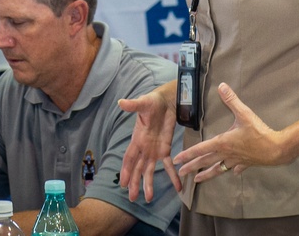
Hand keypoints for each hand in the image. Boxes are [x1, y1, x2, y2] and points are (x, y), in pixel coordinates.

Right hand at [118, 87, 181, 202]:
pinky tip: (178, 187)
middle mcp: (144, 148)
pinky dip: (172, 176)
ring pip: (150, 170)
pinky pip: (168, 165)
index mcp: (137, 139)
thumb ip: (133, 105)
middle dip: (134, 182)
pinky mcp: (166, 148)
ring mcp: (154, 150)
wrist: (166, 101)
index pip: (129, 158)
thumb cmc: (152, 102)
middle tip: (132, 198)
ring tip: (149, 198)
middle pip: (137, 168)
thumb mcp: (143, 103)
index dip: (125, 170)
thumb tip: (121, 102)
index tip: (122, 183)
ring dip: (149, 183)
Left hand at [173, 82, 287, 182]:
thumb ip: (232, 100)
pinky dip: (231, 170)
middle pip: (206, 162)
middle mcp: (227, 154)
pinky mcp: (246, 164)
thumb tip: (221, 86)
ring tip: (197, 180)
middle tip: (180, 173)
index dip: (187, 154)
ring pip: (218, 169)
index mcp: (222, 143)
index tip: (176, 160)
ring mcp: (236, 161)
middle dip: (192, 167)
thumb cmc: (259, 132)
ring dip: (207, 174)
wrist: (277, 149)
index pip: (200, 149)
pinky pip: (236, 168)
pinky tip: (231, 172)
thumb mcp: (244, 114)